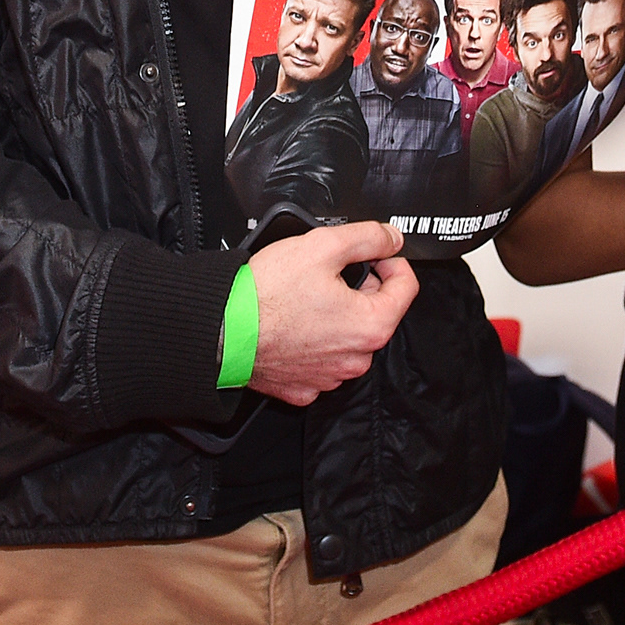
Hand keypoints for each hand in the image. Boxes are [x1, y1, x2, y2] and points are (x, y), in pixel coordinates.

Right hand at [247, 221, 417, 406]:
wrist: (218, 331)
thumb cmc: (264, 296)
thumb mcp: (324, 246)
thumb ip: (368, 238)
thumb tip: (392, 239)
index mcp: (369, 326)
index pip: (406, 287)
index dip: (392, 262)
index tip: (377, 255)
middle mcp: (354, 359)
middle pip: (378, 312)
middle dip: (362, 287)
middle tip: (333, 272)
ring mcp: (328, 377)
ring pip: (349, 335)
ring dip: (339, 314)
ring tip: (309, 296)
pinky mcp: (303, 386)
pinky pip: (323, 356)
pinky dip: (316, 338)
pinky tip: (296, 322)